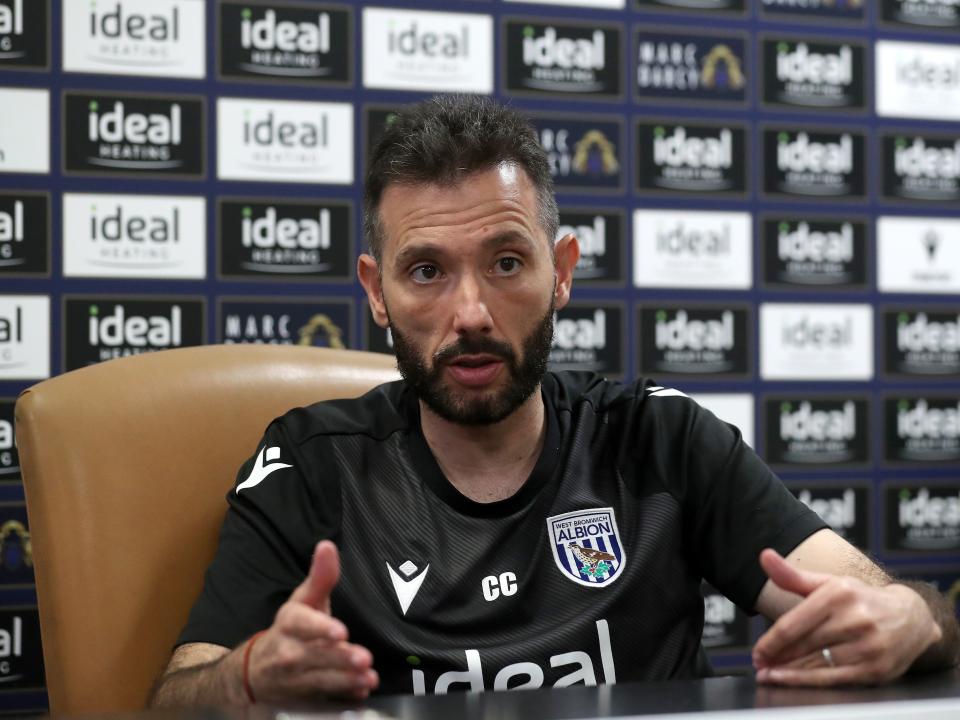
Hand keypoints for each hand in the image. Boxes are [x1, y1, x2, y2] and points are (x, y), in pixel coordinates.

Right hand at [246, 540, 378, 701]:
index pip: (302, 623)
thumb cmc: (290, 629)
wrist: (255, 669)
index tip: (341, 631)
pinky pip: (321, 701)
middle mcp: (288, 651)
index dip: (320, 628)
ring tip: (367, 678)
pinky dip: (340, 700)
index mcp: (289, 622)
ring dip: (345, 680)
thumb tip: (327, 546)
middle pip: (315, 655)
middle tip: (363, 658)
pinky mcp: (300, 699)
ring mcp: (292, 678)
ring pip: (320, 680)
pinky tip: (358, 695)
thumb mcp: (303, 600)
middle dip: (340, 657)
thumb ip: (321, 576)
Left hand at [752, 549, 941, 685]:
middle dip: (777, 657)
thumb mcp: (829, 582)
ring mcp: (868, 645)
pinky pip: (835, 679)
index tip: (757, 652)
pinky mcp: (877, 668)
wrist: (912, 617)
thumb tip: (764, 556)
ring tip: (771, 674)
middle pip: (803, 645)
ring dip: (790, 672)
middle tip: (760, 664)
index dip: (771, 642)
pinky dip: (810, 682)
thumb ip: (792, 575)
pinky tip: (793, 681)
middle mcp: (855, 618)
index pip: (794, 623)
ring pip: (817, 664)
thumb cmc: (861, 599)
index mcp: (838, 593)